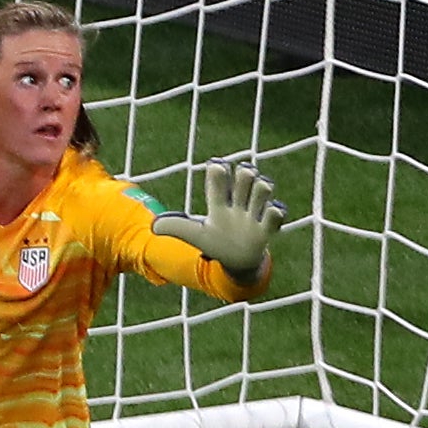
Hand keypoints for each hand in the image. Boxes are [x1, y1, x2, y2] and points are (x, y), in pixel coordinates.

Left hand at [155, 159, 282, 286]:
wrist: (237, 261)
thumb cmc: (216, 242)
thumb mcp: (195, 235)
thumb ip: (176, 227)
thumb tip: (153, 226)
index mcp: (220, 204)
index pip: (219, 182)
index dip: (218, 172)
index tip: (215, 166)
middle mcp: (238, 205)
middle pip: (245, 179)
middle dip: (244, 174)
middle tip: (243, 172)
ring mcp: (254, 216)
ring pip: (263, 191)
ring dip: (261, 187)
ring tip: (260, 186)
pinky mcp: (266, 230)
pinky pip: (275, 216)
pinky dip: (274, 211)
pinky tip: (271, 210)